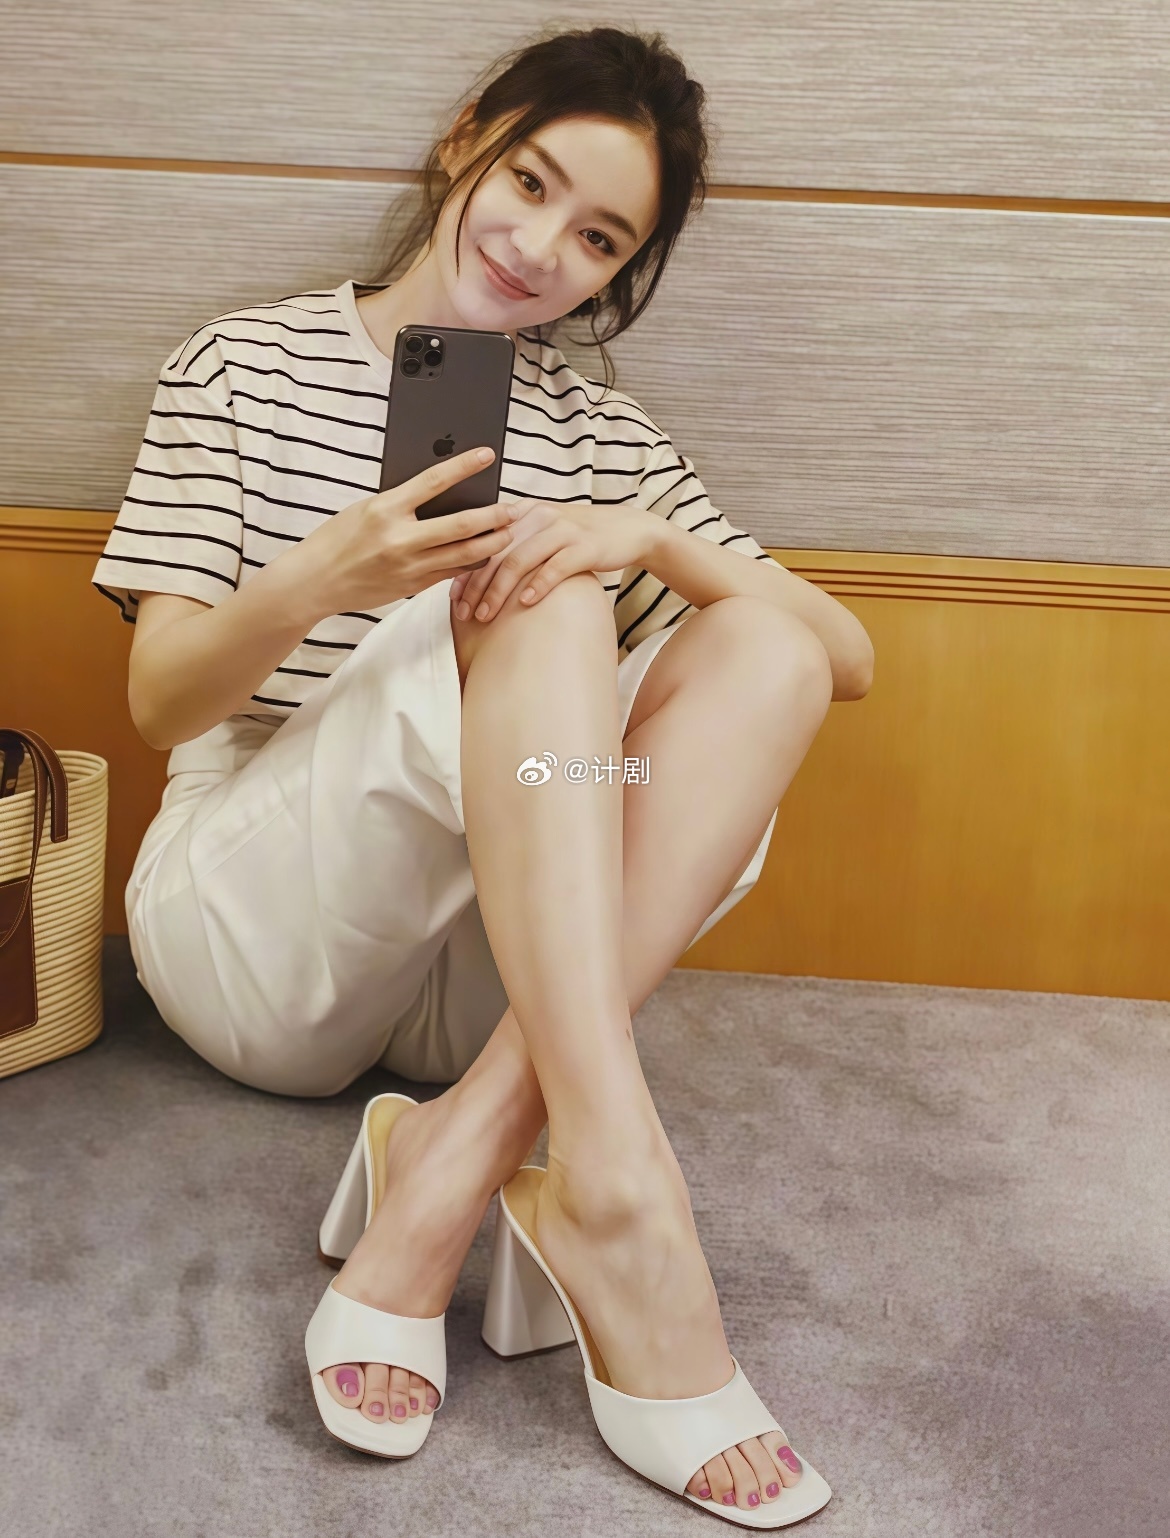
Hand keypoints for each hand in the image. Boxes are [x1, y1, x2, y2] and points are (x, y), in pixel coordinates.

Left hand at [448, 499, 658, 621]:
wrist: (627, 529)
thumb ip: (515, 543)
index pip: (484, 539)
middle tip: (463, 613)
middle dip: (476, 585)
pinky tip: (525, 604)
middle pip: (496, 552)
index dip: (465, 568)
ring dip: (498, 591)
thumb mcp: (544, 531)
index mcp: (524, 511)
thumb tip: (478, 573)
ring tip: (486, 615)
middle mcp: (539, 516)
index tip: (453, 596)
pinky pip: (554, 567)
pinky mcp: (584, 546)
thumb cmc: (580, 536)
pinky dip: (537, 586)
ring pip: (519, 560)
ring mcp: (562, 530)